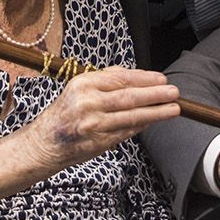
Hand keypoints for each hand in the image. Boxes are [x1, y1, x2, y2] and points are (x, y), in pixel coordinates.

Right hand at [28, 67, 180, 168]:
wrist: (45, 142)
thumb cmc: (65, 112)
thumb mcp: (79, 88)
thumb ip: (106, 80)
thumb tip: (138, 77)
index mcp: (83, 84)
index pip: (121, 78)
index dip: (145, 78)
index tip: (162, 79)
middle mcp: (88, 103)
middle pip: (130, 97)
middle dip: (156, 95)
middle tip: (174, 93)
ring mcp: (94, 125)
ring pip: (132, 116)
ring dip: (156, 113)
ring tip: (173, 109)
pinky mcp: (99, 143)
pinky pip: (126, 132)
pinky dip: (142, 125)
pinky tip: (153, 121)